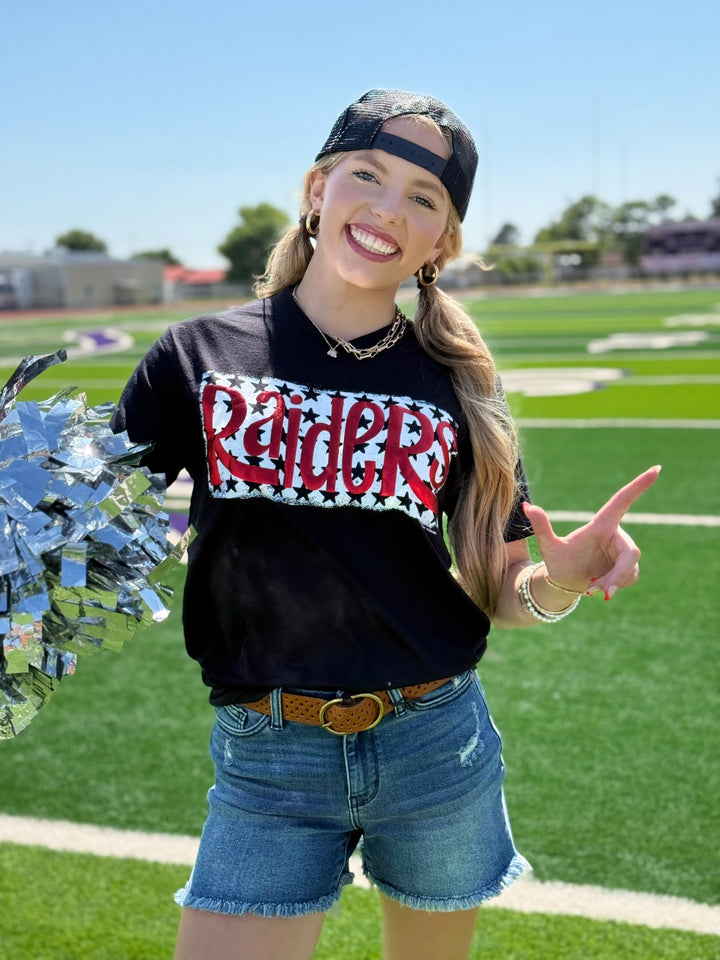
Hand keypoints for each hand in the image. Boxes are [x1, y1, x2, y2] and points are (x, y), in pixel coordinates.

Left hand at [521, 465, 660, 599]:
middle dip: (618, 574)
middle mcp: (616, 535)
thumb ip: (541, 527)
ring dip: (611, 582)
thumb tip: (526, 506)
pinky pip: (630, 578)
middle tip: (601, 592)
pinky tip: (600, 587)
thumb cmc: (558, 561)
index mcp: (601, 524)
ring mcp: (624, 551)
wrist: (565, 582)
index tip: (657, 468)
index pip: (622, 501)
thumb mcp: (549, 546)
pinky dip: (615, 586)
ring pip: (630, 569)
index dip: (639, 485)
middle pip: (631, 553)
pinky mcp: (629, 567)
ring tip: (591, 587)